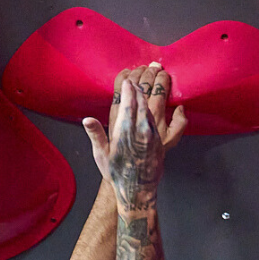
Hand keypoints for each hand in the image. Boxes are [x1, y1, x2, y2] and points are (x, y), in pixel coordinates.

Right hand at [83, 64, 186, 206]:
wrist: (137, 191)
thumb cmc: (116, 173)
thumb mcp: (101, 155)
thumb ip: (96, 134)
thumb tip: (87, 119)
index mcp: (125, 131)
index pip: (128, 103)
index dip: (128, 89)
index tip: (128, 78)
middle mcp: (141, 130)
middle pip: (144, 100)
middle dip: (144, 83)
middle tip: (144, 69)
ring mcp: (155, 135)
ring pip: (156, 106)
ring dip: (156, 90)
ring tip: (157, 75)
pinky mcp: (164, 141)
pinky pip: (170, 121)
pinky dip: (169, 108)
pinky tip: (172, 102)